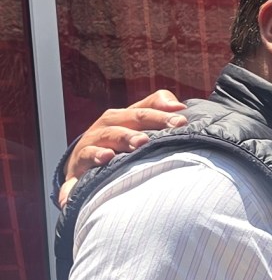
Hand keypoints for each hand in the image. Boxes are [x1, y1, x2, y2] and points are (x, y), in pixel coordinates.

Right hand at [60, 90, 186, 201]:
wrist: (79, 172)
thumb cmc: (115, 151)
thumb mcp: (135, 133)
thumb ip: (158, 117)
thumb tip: (181, 108)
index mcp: (122, 118)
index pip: (144, 109)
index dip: (163, 112)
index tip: (183, 120)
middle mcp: (107, 126)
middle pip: (129, 118)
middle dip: (152, 120)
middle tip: (174, 125)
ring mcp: (92, 142)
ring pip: (108, 135)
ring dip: (125, 137)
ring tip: (141, 142)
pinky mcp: (80, 162)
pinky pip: (86, 156)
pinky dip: (95, 155)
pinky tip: (107, 157)